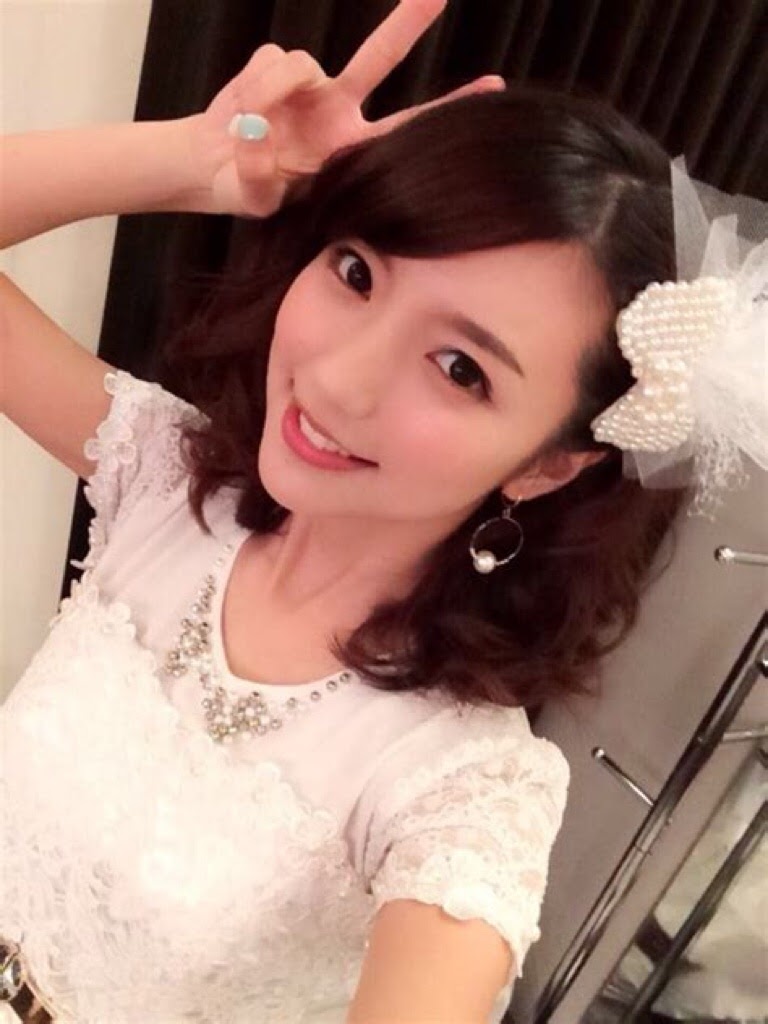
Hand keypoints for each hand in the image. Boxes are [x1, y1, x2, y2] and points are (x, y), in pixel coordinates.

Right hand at [186, 0, 503, 217]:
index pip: (406, 128)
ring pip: (301, 63)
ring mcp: (307, 84)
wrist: (213, 168)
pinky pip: (267, 61)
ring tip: (252, 127)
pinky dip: (250, 88)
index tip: (495, 86)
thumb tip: (256, 137)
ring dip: (271, 93)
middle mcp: (336, 110)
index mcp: (349, 149)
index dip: (448, 109)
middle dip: (408, 21)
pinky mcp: (272, 63)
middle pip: (380, 57)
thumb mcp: (260, 199)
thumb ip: (258, 179)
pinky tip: (241, 112)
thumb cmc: (249, 188)